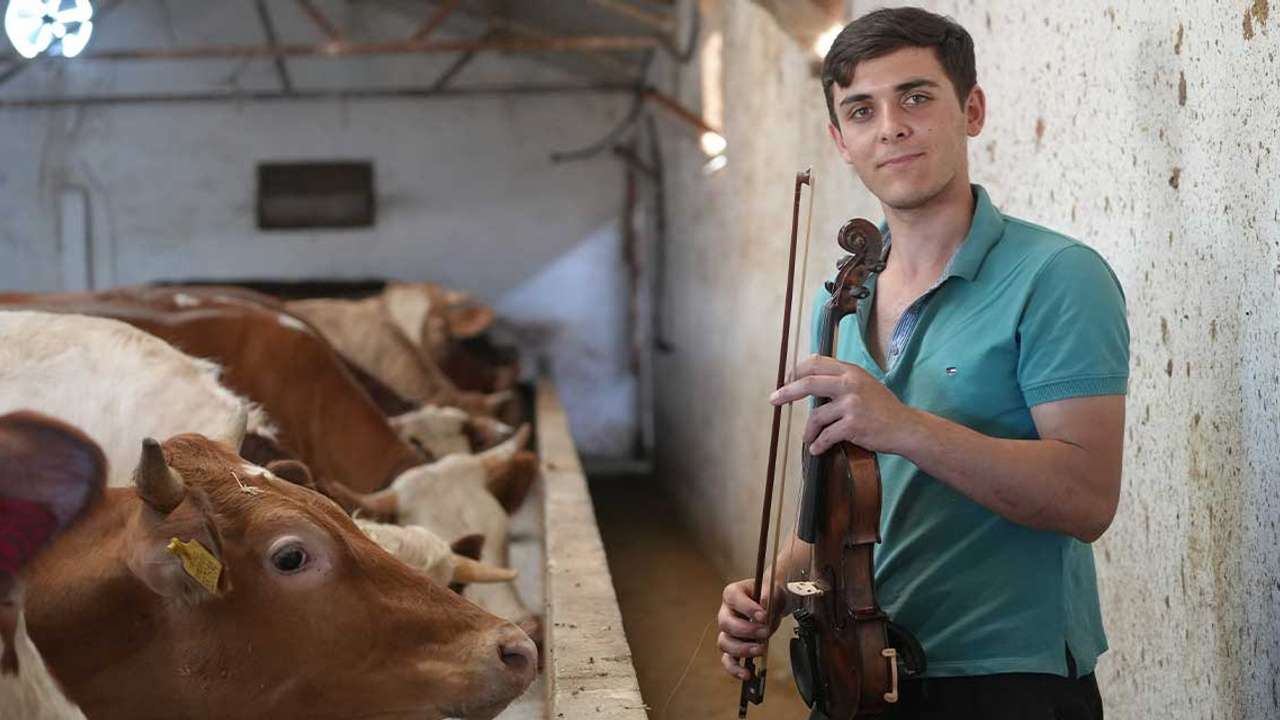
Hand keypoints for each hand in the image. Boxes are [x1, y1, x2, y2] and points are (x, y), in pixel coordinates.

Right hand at [717, 578, 775, 680]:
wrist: (772, 605)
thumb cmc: (768, 595)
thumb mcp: (772, 589)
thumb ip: (768, 595)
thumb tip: (764, 605)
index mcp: (732, 594)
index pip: (732, 598)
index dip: (746, 608)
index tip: (763, 615)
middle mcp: (726, 612)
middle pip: (726, 623)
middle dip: (746, 630)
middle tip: (765, 632)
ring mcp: (728, 632)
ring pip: (724, 643)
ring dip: (742, 649)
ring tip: (761, 649)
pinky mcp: (734, 647)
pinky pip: (728, 660)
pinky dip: (735, 668)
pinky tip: (747, 674)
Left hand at [770, 355, 918, 455]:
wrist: (906, 427)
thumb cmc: (883, 408)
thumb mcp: (865, 383)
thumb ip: (842, 378)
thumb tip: (811, 372)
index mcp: (851, 371)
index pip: (816, 362)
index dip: (797, 370)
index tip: (787, 380)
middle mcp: (850, 384)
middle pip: (808, 383)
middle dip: (786, 392)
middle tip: (773, 400)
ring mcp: (852, 404)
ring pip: (816, 416)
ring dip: (809, 431)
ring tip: (808, 438)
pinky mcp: (853, 424)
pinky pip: (826, 436)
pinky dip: (819, 444)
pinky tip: (817, 449)